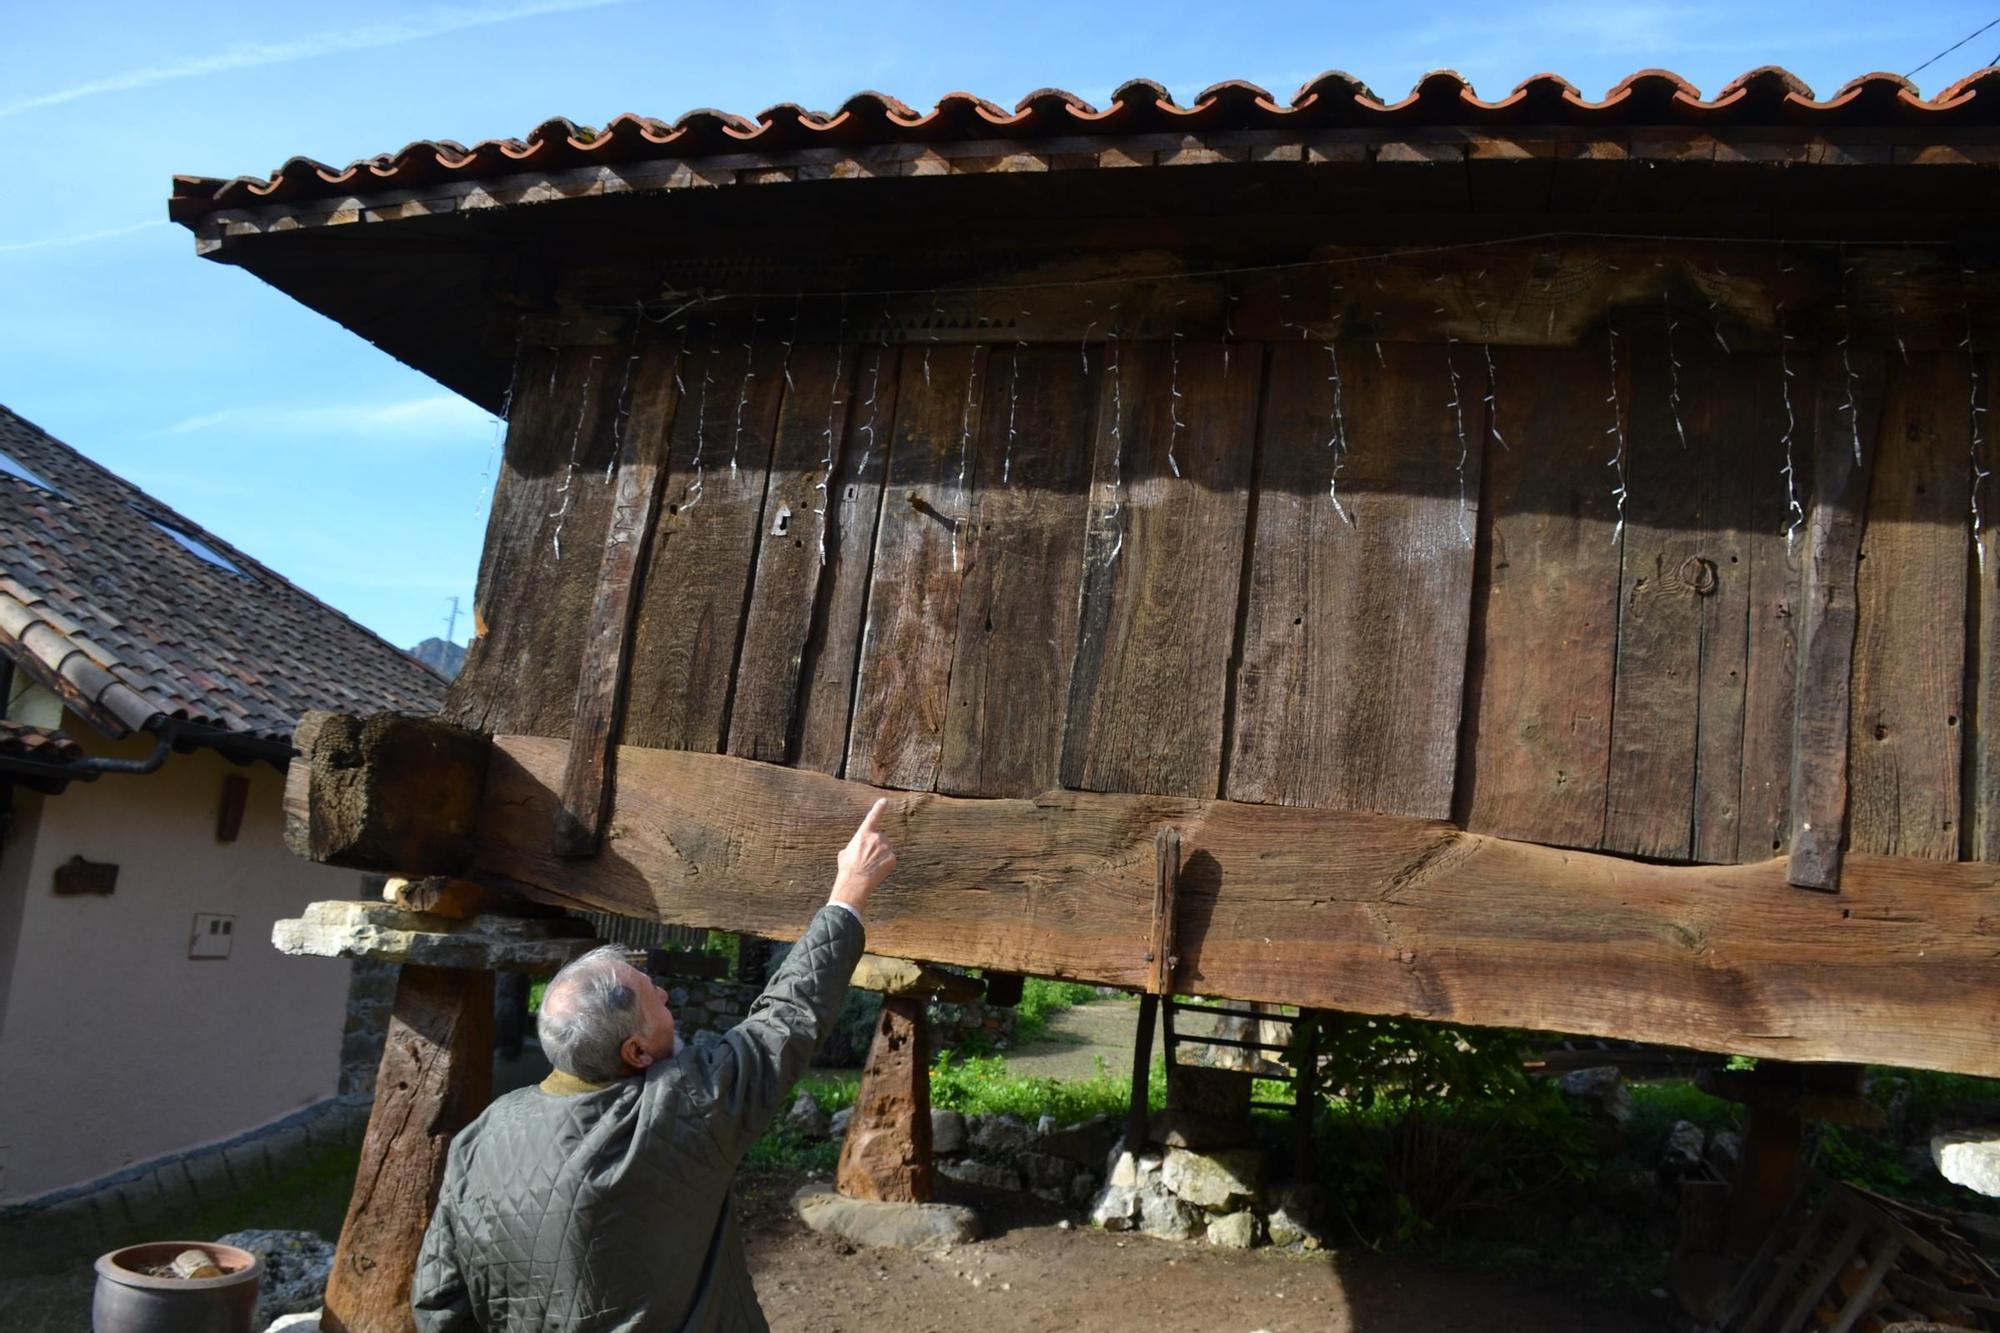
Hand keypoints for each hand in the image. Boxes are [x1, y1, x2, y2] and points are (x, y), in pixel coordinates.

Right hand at [830, 797, 896, 916]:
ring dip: (880, 854)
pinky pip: (890, 858)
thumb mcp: (844, 853)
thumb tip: (855, 850)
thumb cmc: (847, 867)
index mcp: (864, 833)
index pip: (873, 816)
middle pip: (880, 837)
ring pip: (885, 848)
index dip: (879, 807)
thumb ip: (854, 846)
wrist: (855, 881)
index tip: (884, 800)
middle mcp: (877, 837)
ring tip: (870, 865)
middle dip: (875, 845)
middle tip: (866, 857)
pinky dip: (885, 863)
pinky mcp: (893, 858)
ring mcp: (886, 847)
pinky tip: (877, 870)